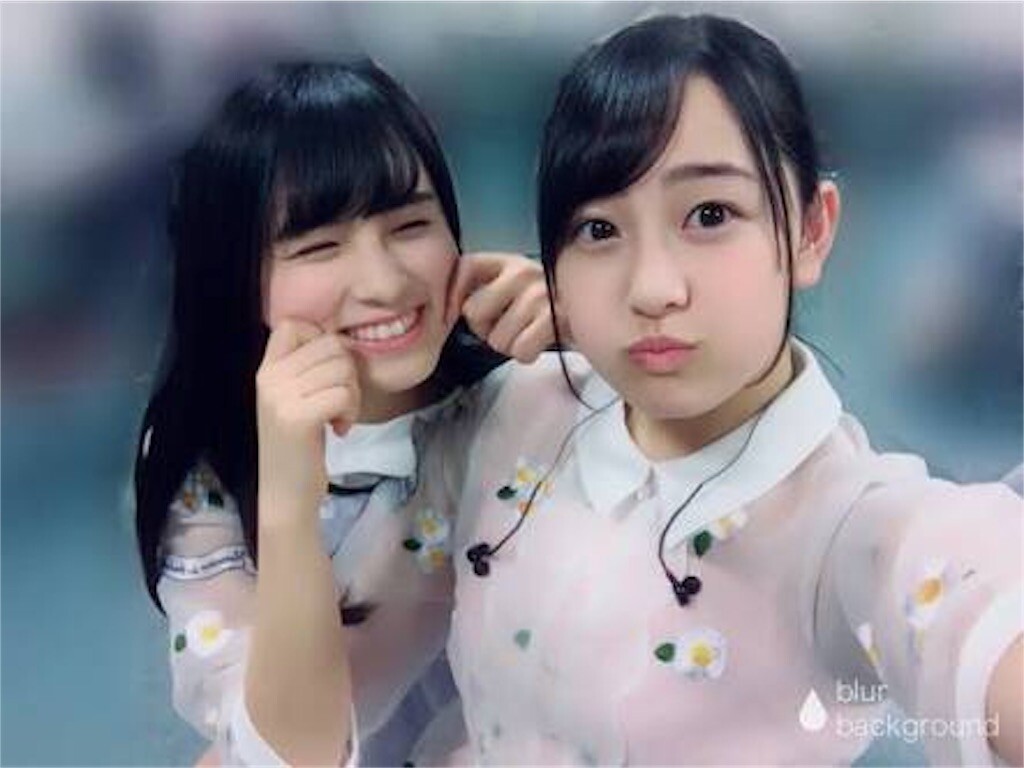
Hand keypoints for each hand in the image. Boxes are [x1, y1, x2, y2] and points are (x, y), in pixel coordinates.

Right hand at [255, 319, 360, 522]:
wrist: (285, 495)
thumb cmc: (299, 446)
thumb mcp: (294, 399)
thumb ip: (307, 368)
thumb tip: (341, 340)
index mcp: (265, 369)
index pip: (294, 324)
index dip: (321, 340)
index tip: (326, 373)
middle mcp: (268, 378)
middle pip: (330, 345)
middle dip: (348, 373)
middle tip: (340, 402)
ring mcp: (280, 397)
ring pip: (342, 369)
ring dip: (352, 395)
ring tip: (339, 417)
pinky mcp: (297, 418)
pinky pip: (342, 394)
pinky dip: (350, 412)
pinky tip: (339, 430)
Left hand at [446, 251, 552, 362]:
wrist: (593, 313)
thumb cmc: (543, 306)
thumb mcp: (512, 286)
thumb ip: (481, 288)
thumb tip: (447, 310)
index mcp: (508, 260)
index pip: (464, 267)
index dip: (453, 296)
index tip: (457, 313)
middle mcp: (522, 271)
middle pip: (473, 313)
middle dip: (485, 329)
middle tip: (507, 325)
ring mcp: (539, 294)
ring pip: (496, 340)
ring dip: (510, 344)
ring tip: (527, 331)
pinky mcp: (555, 319)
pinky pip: (520, 351)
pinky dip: (527, 353)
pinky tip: (539, 340)